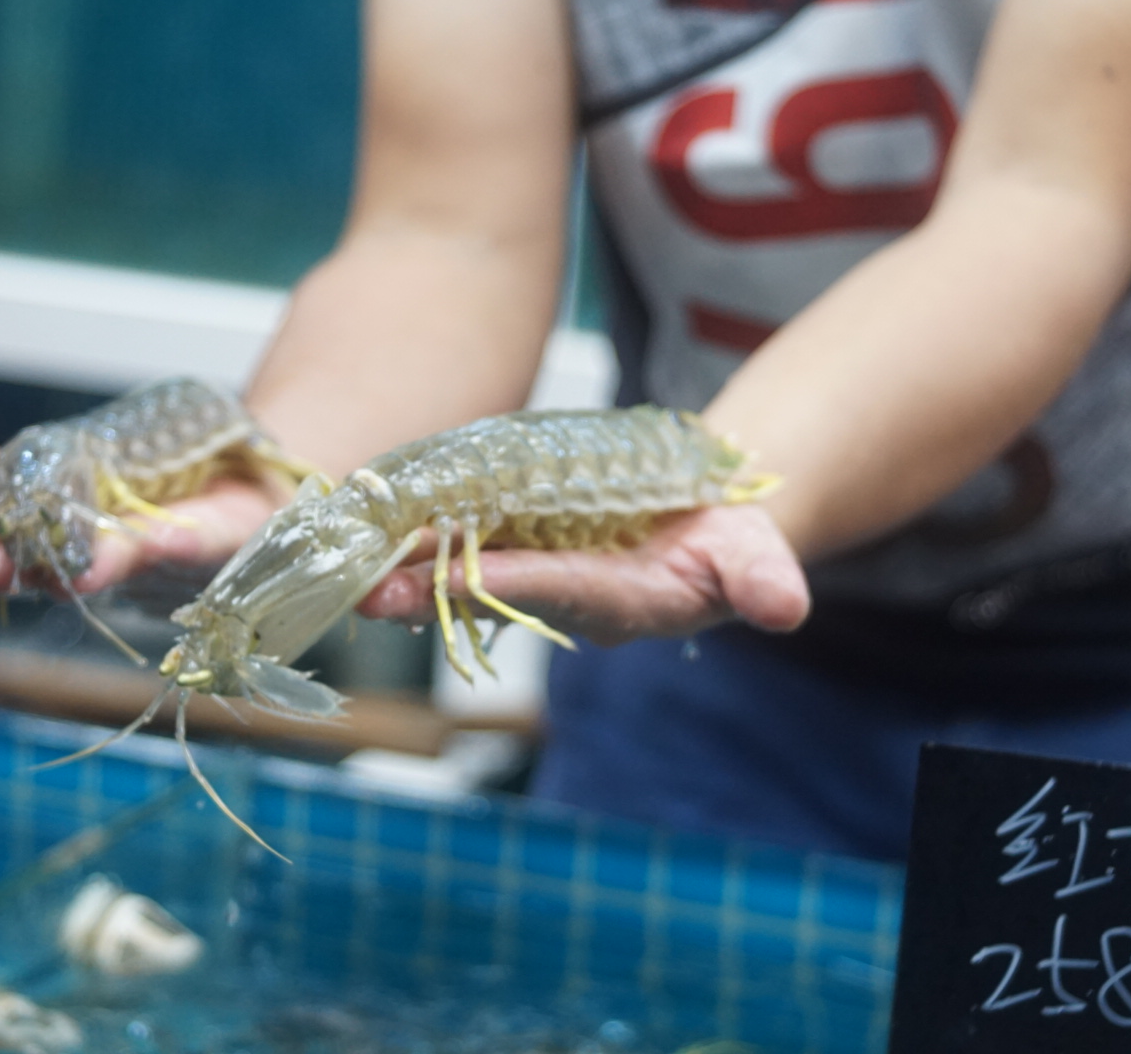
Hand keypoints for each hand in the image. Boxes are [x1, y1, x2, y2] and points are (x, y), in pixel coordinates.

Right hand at [0, 419, 278, 593]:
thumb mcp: (47, 471)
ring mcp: (167, 552)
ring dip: (100, 562)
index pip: (1, 535)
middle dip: (31, 564)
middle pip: (61, 561)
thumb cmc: (134, 489)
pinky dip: (186, 539)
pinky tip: (169, 537)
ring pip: (129, 558)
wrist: (239, 478)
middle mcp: (106, 557)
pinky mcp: (225, 537)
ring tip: (78, 567)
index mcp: (55, 541)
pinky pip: (206, 538)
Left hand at [356, 503, 810, 646]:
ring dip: (406, 569)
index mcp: (620, 600)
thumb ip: (763, 580)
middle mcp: (565, 595)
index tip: (452, 582)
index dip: (504, 586)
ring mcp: (538, 573)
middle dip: (428, 593)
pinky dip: (418, 537)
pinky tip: (368, 529)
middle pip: (489, 592)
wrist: (705, 522)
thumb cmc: (730, 539)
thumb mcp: (757, 555)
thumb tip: (784, 607)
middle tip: (365, 593)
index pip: (556, 592)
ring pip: (464, 571)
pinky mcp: (519, 548)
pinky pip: (461, 544)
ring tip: (345, 566)